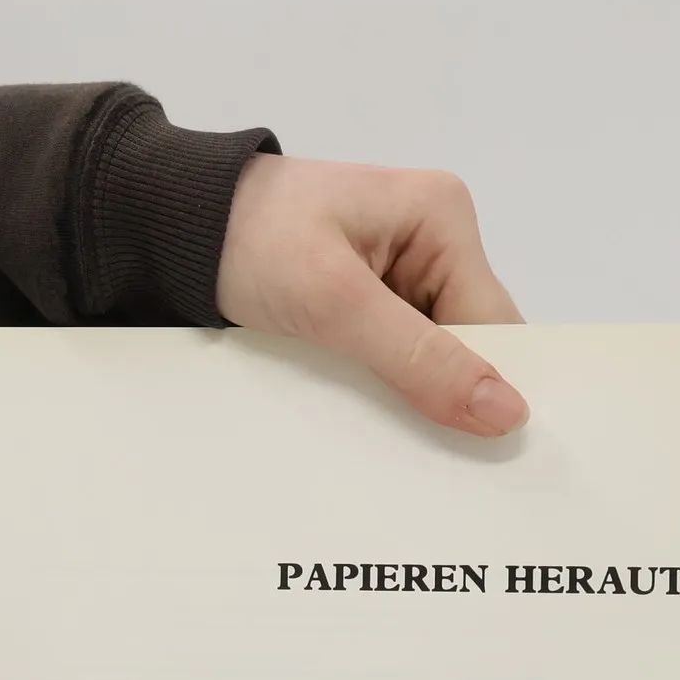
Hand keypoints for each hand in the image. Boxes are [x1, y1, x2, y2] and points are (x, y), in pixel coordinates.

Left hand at [216, 155, 527, 435]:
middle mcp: (431, 239)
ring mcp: (396, 270)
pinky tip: (357, 413)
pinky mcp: (361, 298)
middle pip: (463, 341)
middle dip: (442, 393)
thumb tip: (506, 411)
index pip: (493, 323)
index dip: (486, 387)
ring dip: (404, 394)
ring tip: (386, 441)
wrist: (173, 227)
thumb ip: (417, 358)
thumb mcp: (333, 303)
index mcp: (443, 217)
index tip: (480, 456)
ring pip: (425, 355)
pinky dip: (374, 384)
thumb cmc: (247, 240)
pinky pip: (388, 354)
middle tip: (428, 462)